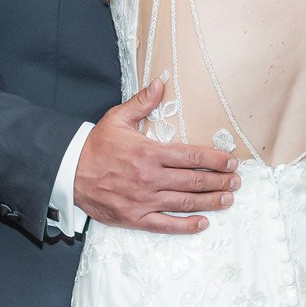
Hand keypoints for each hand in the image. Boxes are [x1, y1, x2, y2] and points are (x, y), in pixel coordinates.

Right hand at [75, 79, 238, 234]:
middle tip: (236, 182)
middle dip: (218, 181)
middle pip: (193, 181)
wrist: (68, 173)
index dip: (215, 160)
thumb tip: (161, 81)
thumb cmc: (96, 146)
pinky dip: (185, 225)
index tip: (231, 162)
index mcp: (149, 152)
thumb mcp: (118, 118)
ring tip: (228, 200)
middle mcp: (150, 177)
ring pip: (184, 202)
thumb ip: (142, 102)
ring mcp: (143, 199)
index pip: (191, 156)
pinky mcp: (135, 217)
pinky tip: (202, 223)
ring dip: (209, 202)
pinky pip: (165, 224)